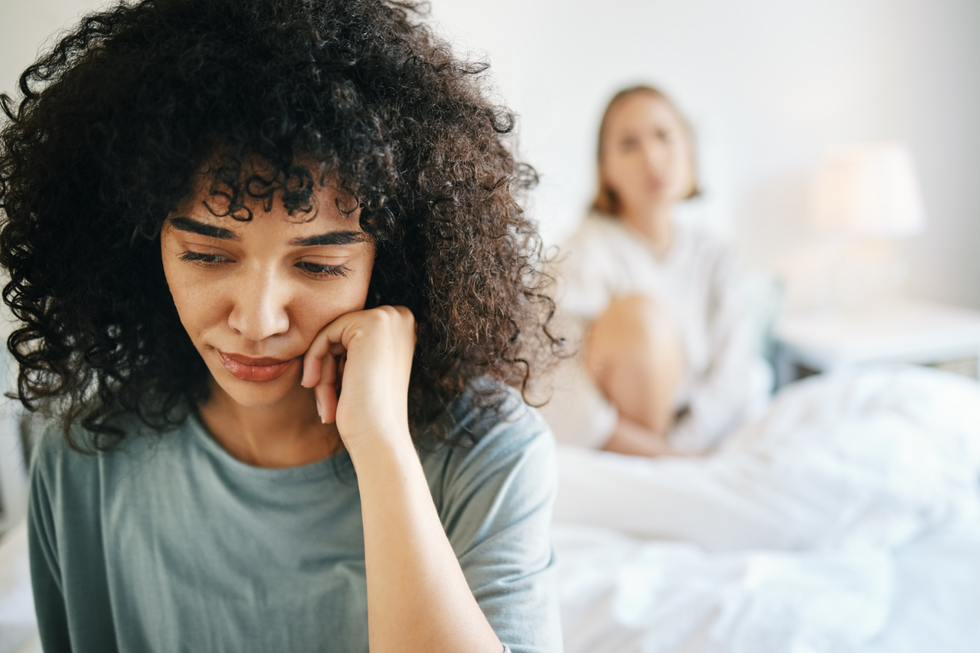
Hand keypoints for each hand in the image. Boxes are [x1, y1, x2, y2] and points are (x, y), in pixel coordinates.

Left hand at [301, 305, 415, 453]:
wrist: (379, 435)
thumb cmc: (371, 414)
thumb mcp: (366, 371)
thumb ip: (355, 348)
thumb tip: (329, 334)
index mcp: (404, 327)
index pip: (353, 337)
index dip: (339, 366)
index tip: (335, 394)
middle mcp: (401, 317)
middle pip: (342, 335)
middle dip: (329, 369)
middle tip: (325, 403)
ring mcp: (388, 317)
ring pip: (332, 336)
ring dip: (323, 371)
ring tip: (324, 403)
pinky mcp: (370, 322)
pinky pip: (325, 334)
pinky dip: (314, 360)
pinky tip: (312, 385)